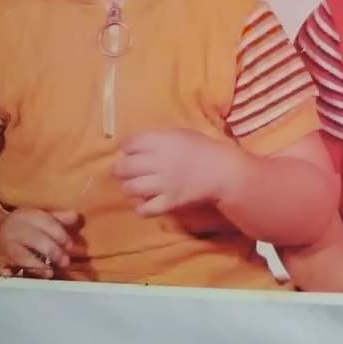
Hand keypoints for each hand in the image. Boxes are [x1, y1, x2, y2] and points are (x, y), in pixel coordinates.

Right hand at [0, 209, 76, 277]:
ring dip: (39, 265)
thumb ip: (58, 219)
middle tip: (65, 261)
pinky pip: (12, 270)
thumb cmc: (22, 228)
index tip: (70, 246)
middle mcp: (14, 229)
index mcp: (26, 216)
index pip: (46, 222)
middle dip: (54, 251)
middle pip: (37, 240)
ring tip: (51, 272)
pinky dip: (24, 274)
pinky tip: (35, 277)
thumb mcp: (38, 219)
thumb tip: (76, 217)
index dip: (61, 235)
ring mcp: (5, 246)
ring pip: (24, 256)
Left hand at [113, 130, 249, 216]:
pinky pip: (144, 209)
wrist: (223, 171)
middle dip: (120, 169)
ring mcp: (162, 184)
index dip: (127, 148)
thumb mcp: (181, 134)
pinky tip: (144, 203)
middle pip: (124, 167)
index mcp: (161, 141)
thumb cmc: (203, 148)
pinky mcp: (169, 202)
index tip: (130, 152)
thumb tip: (135, 146)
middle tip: (123, 172)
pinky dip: (140, 207)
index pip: (129, 144)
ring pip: (130, 189)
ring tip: (133, 187)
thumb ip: (158, 139)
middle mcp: (158, 162)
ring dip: (128, 188)